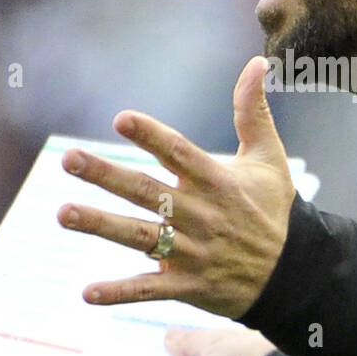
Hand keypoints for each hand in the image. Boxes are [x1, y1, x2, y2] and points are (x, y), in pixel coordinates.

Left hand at [57, 56, 294, 319]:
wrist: (293, 273)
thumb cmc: (274, 209)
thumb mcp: (270, 158)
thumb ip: (254, 111)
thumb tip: (257, 62)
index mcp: (218, 182)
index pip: (179, 153)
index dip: (151, 136)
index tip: (121, 119)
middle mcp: (201, 216)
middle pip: (148, 192)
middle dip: (107, 175)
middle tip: (68, 158)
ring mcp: (193, 253)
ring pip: (141, 236)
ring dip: (101, 225)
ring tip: (63, 213)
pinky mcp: (188, 285)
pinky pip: (149, 289)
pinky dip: (119, 292)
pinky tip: (87, 293)